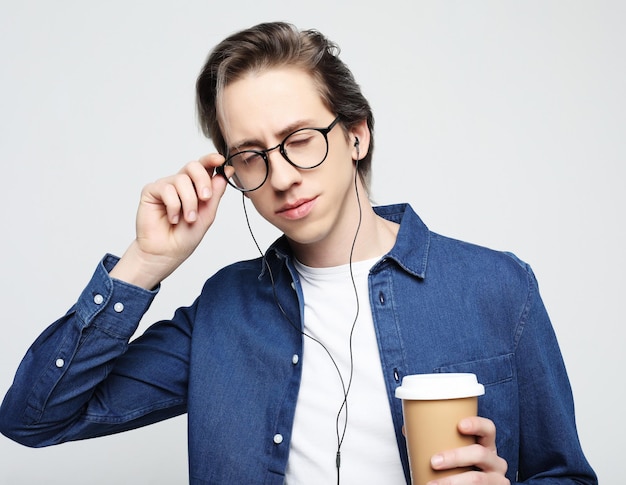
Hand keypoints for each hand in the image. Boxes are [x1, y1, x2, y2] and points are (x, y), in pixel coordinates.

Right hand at [110, 153, 227, 288]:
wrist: (167, 252)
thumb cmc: (186, 235)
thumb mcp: (208, 214)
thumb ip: (215, 192)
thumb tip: (226, 171)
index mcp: (196, 186)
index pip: (204, 166)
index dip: (211, 159)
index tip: (220, 160)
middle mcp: (181, 183)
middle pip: (193, 166)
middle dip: (202, 181)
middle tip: (205, 198)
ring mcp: (166, 186)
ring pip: (182, 180)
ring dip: (189, 202)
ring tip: (188, 218)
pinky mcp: (151, 191)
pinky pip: (166, 189)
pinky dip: (174, 206)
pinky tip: (172, 218)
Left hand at [428, 417, 508, 484]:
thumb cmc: (461, 469)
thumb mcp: (456, 454)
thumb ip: (439, 442)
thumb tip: (407, 429)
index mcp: (486, 445)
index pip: (488, 429)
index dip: (477, 424)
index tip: (459, 426)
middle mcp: (495, 461)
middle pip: (480, 453)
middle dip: (455, 457)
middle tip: (434, 462)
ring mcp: (496, 479)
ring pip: (477, 479)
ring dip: (452, 481)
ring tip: (432, 484)